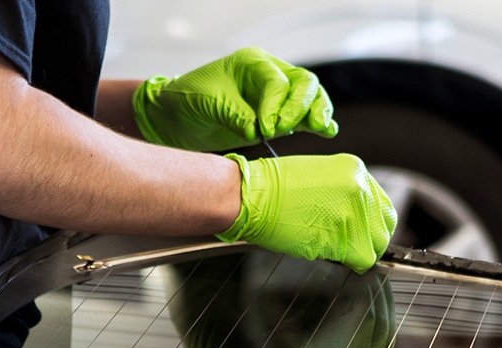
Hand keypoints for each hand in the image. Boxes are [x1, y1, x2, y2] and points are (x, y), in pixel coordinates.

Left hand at [132, 47, 337, 151]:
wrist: (175, 116)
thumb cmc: (187, 99)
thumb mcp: (207, 102)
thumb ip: (234, 114)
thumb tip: (256, 130)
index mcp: (252, 63)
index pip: (277, 81)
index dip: (275, 105)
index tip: (265, 128)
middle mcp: (268, 75)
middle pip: (303, 84)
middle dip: (299, 107)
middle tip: (282, 129)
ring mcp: (275, 97)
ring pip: (309, 98)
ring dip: (316, 112)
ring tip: (320, 127)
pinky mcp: (275, 117)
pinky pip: (302, 117)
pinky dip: (315, 122)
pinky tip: (326, 130)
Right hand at [217, 153, 397, 272]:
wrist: (252, 195)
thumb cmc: (273, 187)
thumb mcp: (320, 175)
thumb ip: (343, 193)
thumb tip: (354, 216)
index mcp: (356, 172)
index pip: (383, 207)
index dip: (372, 225)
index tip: (363, 233)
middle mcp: (360, 192)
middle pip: (383, 230)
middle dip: (368, 241)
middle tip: (351, 246)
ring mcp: (351, 216)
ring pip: (371, 249)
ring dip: (356, 254)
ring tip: (334, 249)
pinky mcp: (340, 239)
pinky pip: (356, 260)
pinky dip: (343, 262)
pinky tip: (323, 250)